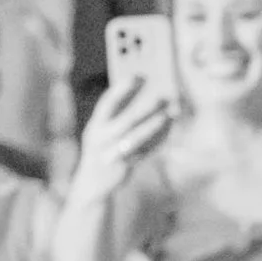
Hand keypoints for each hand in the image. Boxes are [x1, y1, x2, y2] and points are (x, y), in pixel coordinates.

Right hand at [74, 73, 172, 199]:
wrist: (92, 184)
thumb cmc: (102, 150)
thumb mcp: (102, 132)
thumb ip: (117, 116)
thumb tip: (143, 96)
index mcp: (95, 127)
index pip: (107, 104)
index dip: (122, 89)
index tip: (138, 76)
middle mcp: (101, 140)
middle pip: (126, 121)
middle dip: (145, 108)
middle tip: (162, 96)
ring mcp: (112, 155)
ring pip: (137, 138)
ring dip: (154, 125)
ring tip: (169, 113)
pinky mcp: (124, 167)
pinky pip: (145, 151)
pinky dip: (158, 139)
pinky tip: (169, 128)